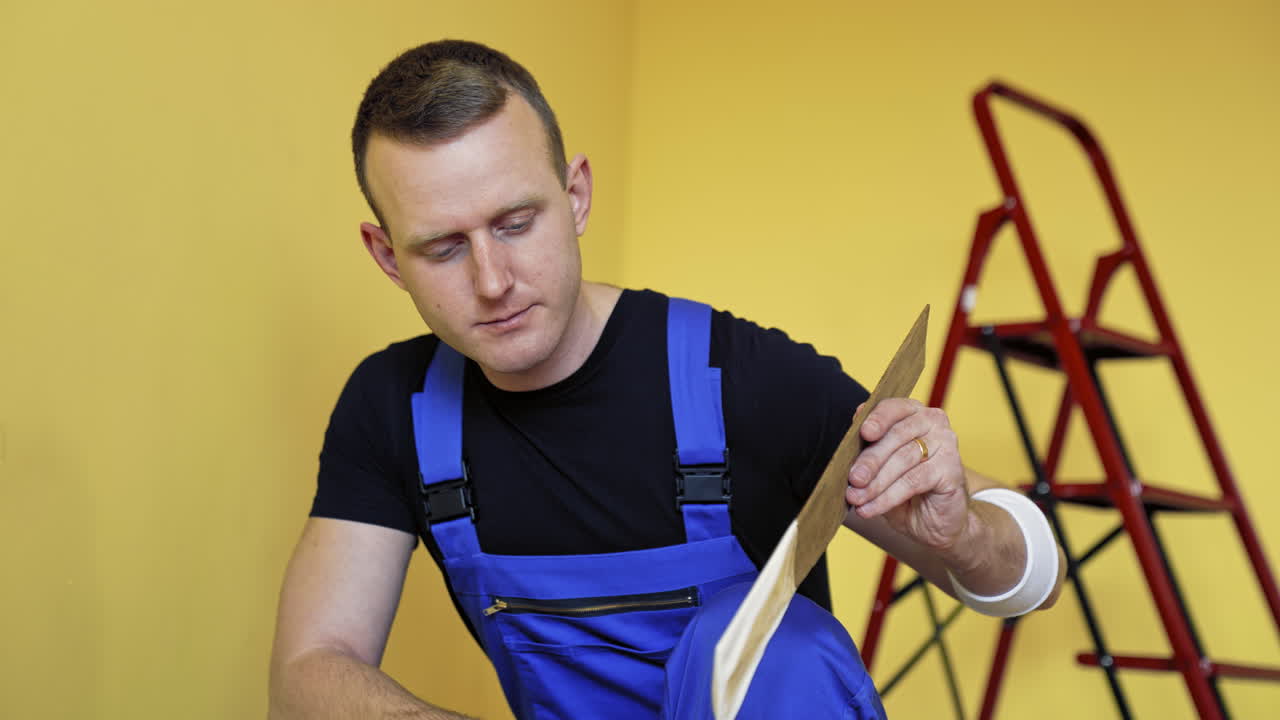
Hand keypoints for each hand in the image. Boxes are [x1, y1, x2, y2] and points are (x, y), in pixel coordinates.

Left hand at [844, 398, 968, 551]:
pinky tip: (871, 508)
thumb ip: (866, 449)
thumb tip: (846, 442)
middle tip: (852, 479)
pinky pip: (914, 481)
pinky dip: (888, 497)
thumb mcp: (879, 468)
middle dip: (870, 459)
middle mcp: (932, 423)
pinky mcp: (951, 470)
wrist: (933, 521)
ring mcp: (946, 445)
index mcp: (912, 413)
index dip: (878, 418)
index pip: (893, 407)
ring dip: (876, 482)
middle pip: (897, 435)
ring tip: (856, 498)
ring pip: (904, 459)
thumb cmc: (904, 489)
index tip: (864, 433)